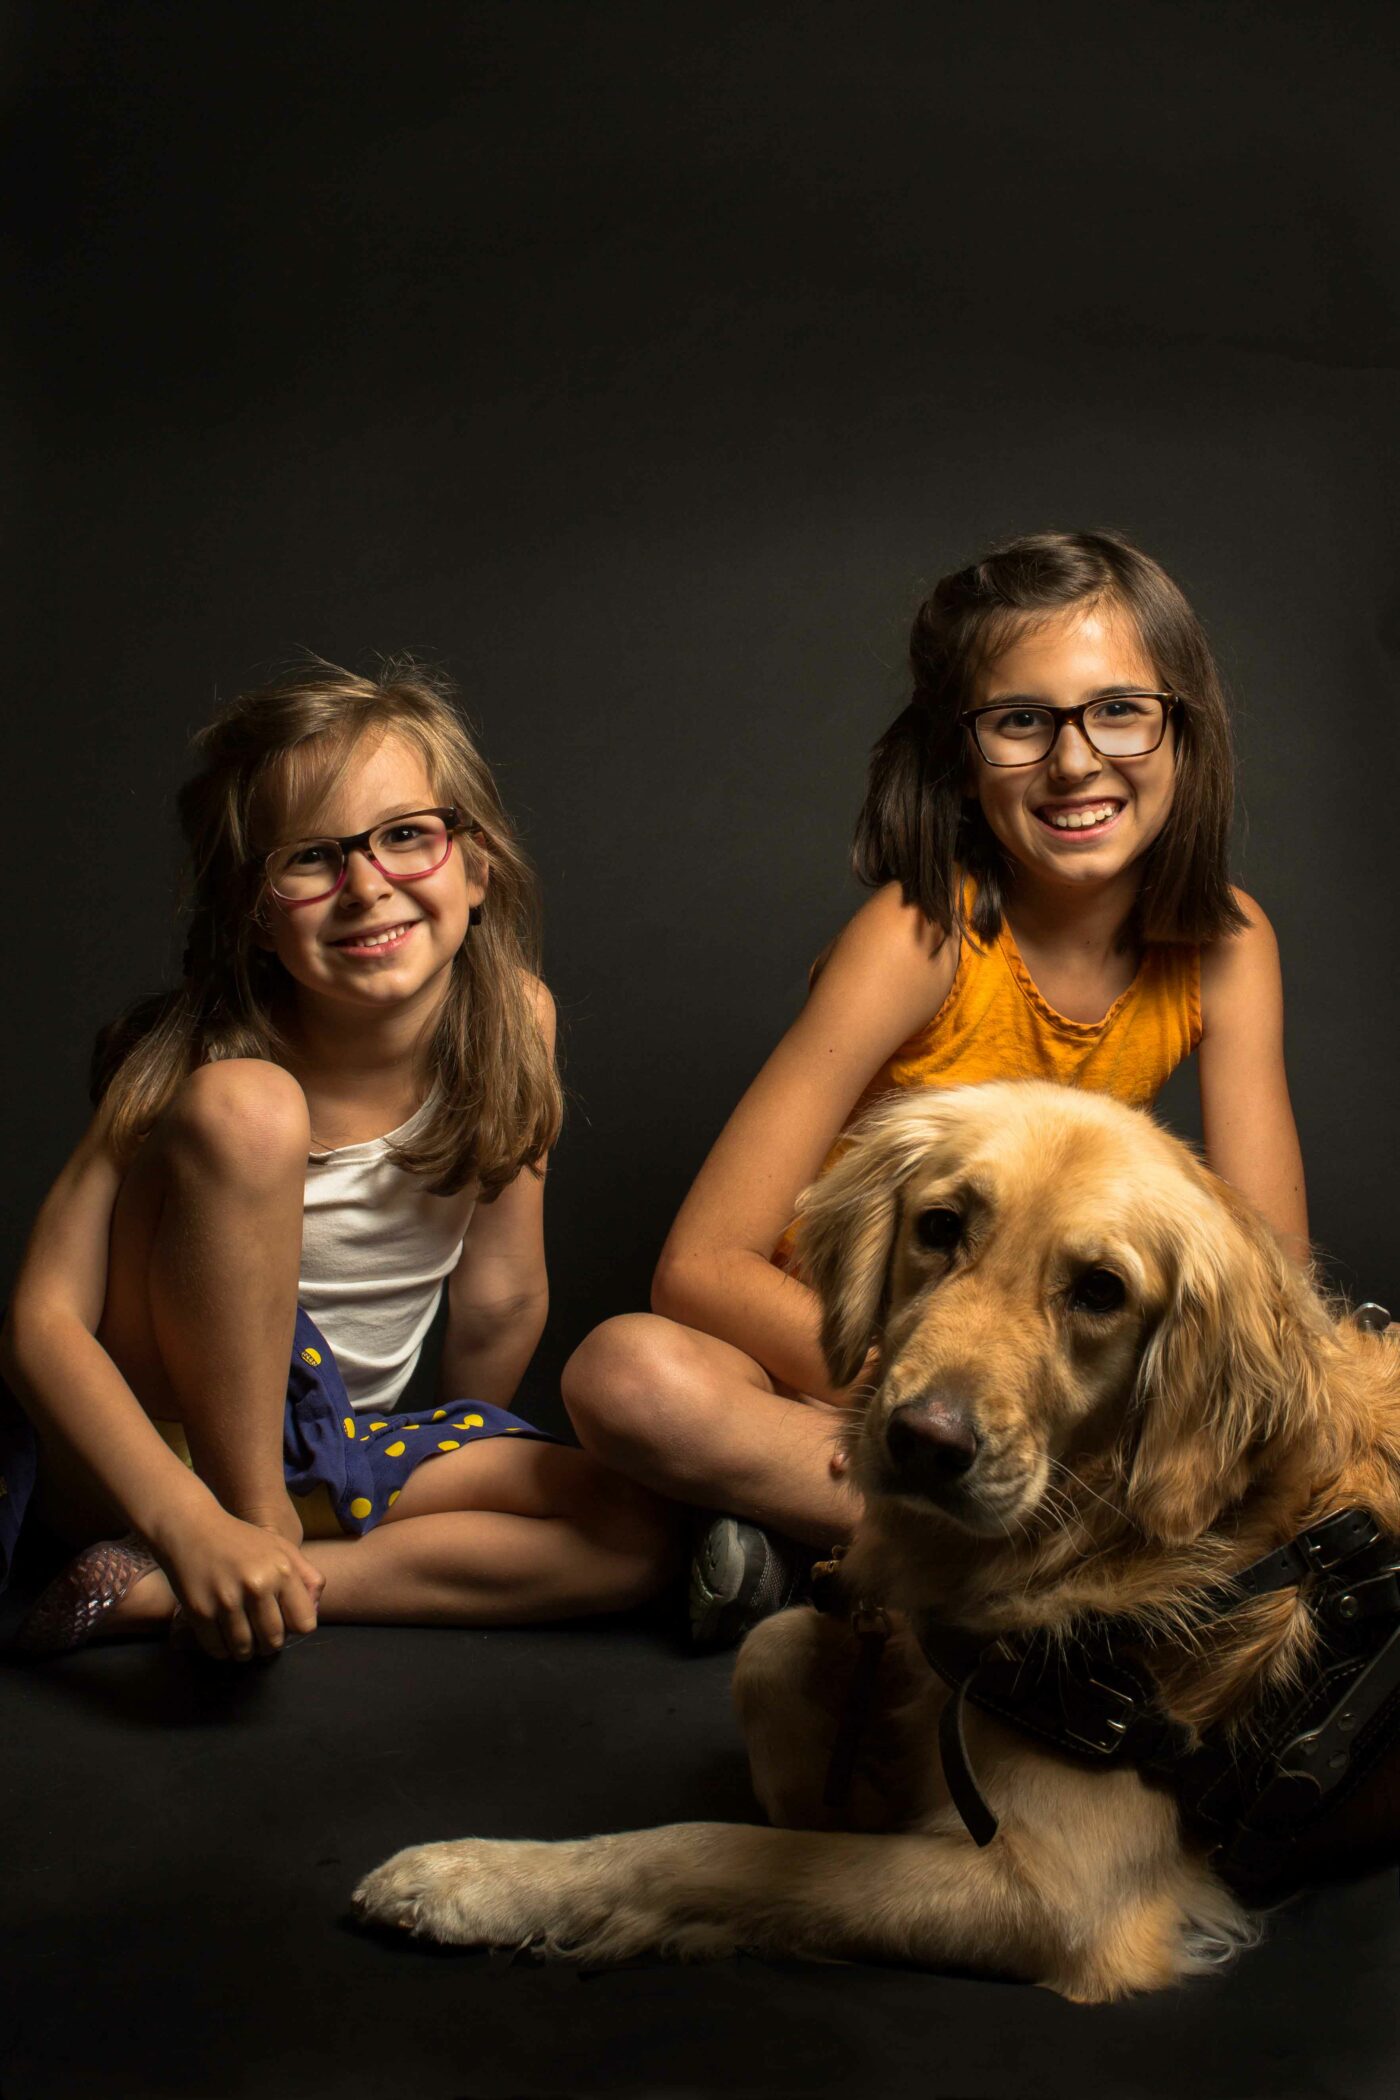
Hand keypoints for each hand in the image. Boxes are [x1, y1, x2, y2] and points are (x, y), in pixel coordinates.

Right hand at [153, 1504, 323, 1661]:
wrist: (191, 1529)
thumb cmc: (241, 1540)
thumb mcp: (282, 1548)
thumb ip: (307, 1578)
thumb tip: (315, 1612)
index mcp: (283, 1571)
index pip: (304, 1624)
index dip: (294, 1627)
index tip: (283, 1620)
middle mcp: (257, 1586)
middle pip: (274, 1642)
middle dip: (269, 1643)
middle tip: (260, 1633)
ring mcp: (227, 1600)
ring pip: (245, 1650)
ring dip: (245, 1650)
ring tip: (242, 1636)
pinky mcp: (200, 1611)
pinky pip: (217, 1649)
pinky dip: (222, 1649)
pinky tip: (222, 1636)